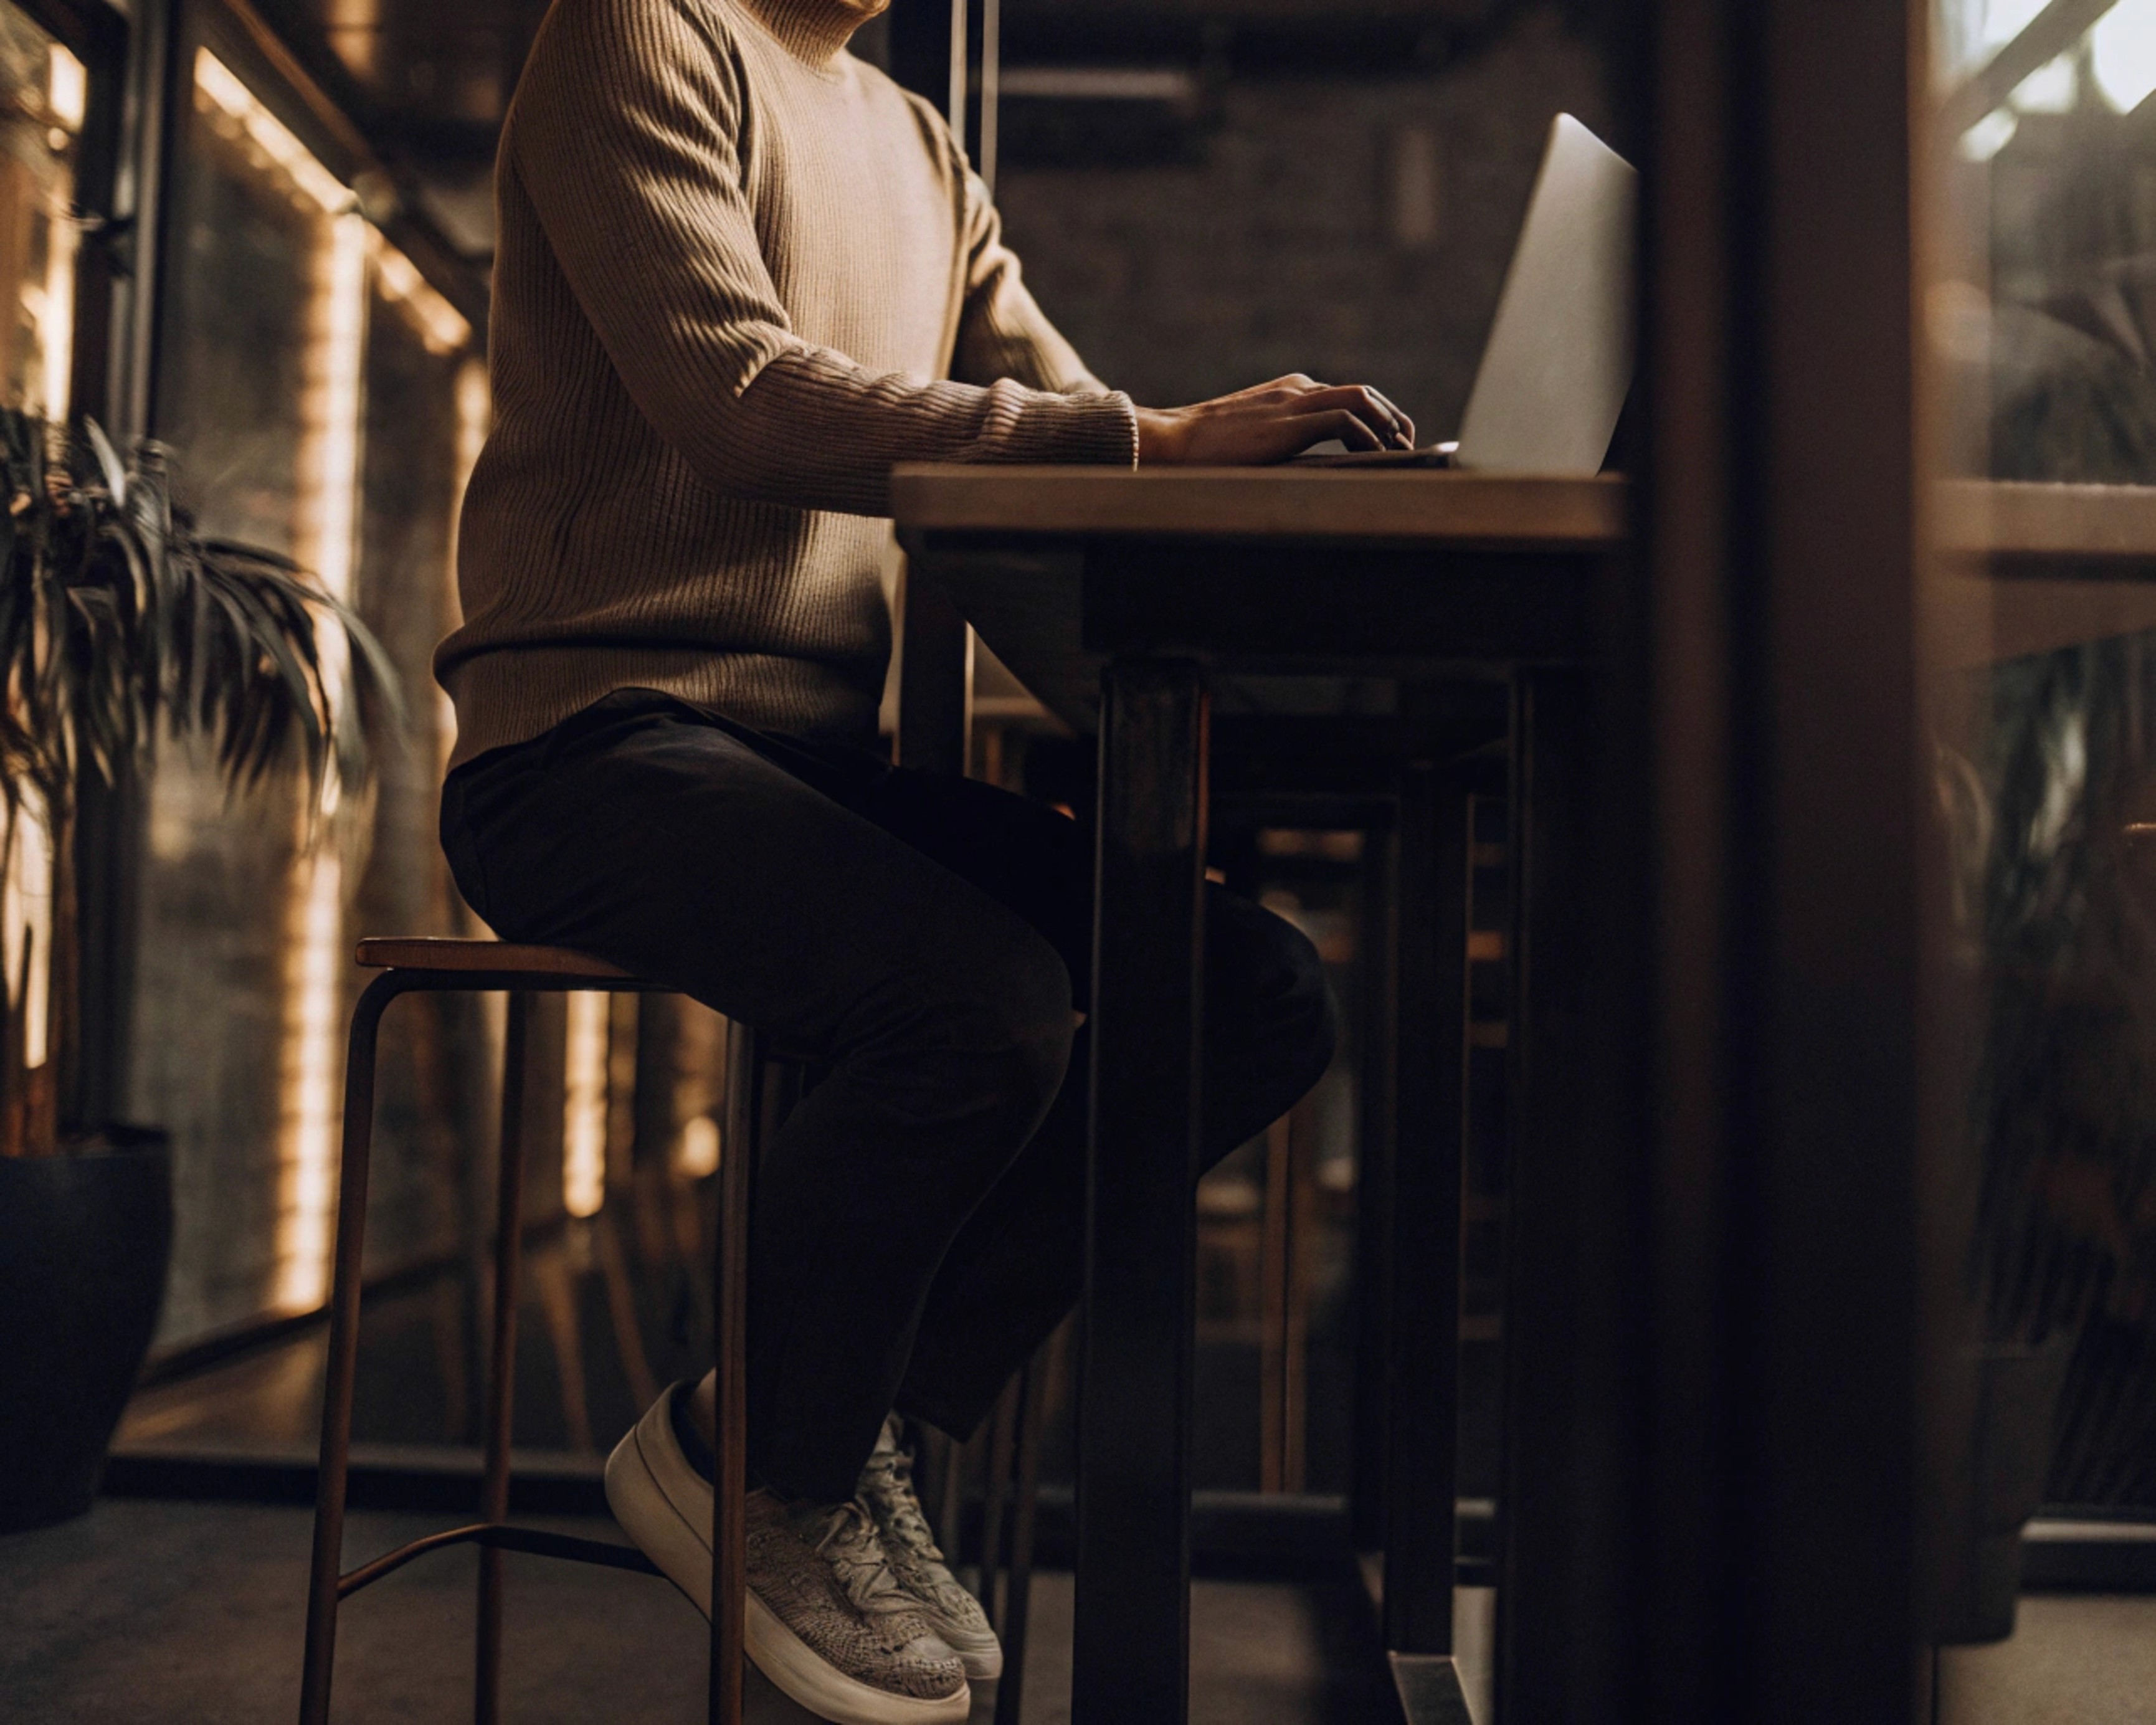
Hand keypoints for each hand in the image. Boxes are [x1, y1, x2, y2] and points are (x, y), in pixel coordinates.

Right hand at [1134, 375, 1416, 465]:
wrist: (1168, 439)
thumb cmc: (1202, 448)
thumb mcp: (1250, 438)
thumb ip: (1280, 440)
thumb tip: (1310, 467)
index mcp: (1288, 392)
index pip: (1347, 395)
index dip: (1377, 417)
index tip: (1391, 441)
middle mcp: (1296, 390)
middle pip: (1363, 393)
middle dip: (1393, 419)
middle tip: (1409, 446)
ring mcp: (1293, 403)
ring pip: (1361, 401)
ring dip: (1388, 425)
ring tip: (1401, 451)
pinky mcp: (1289, 423)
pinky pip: (1345, 423)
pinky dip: (1368, 438)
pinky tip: (1376, 459)